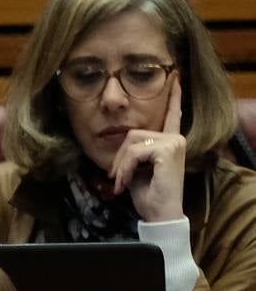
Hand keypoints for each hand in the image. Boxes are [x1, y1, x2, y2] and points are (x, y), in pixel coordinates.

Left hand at [110, 73, 187, 222]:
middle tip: (115, 178)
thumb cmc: (149, 195)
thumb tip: (120, 145)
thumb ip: (133, 153)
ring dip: (121, 165)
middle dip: (119, 157)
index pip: (172, 115)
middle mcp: (175, 138)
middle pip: (133, 133)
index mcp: (170, 141)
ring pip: (131, 142)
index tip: (175, 76)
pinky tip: (125, 184)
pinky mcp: (167, 150)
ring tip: (121, 183)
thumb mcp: (136, 170)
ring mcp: (173, 143)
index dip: (173, 96)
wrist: (160, 214)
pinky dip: (124, 169)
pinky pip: (134, 153)